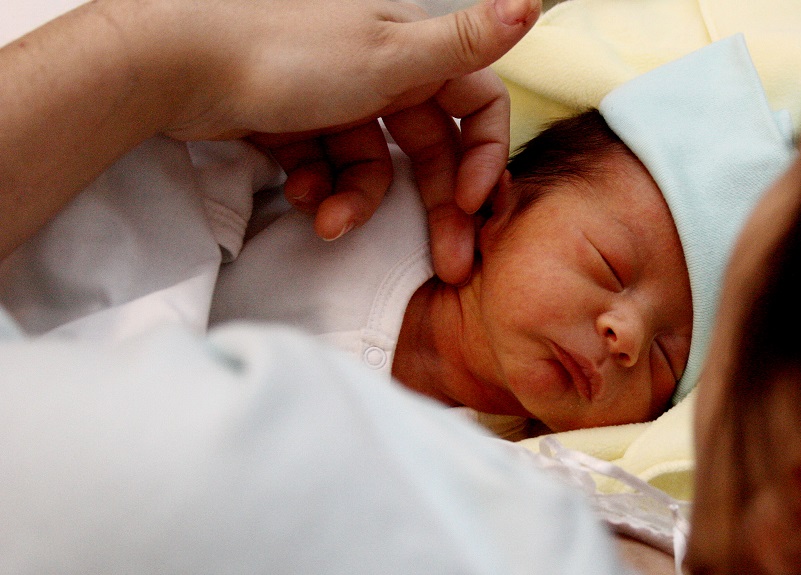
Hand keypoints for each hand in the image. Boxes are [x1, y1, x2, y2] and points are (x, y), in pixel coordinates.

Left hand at [157, 0, 537, 282]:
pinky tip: (298, 194)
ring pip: (374, 166)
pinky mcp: (297, 123)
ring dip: (358, 201)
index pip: (477, 104)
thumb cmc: (284, 54)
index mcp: (412, 47)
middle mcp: (381, 69)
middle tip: (448, 262)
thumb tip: (530, 3)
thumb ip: (463, 41)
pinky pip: (329, 168)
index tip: (471, 202)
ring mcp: (337, 97)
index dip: (483, 156)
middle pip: (428, 147)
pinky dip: (319, 188)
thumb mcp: (390, 54)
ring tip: (328, 220)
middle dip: (434, 207)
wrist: (174, 65)